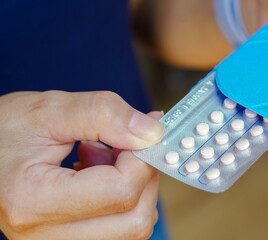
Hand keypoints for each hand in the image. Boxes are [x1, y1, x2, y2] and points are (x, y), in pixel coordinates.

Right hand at [0, 91, 163, 239]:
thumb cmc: (2, 130)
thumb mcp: (49, 110)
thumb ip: (104, 115)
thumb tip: (151, 132)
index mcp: (36, 200)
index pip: (121, 190)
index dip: (143, 158)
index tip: (144, 133)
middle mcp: (46, 235)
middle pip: (134, 219)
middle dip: (144, 176)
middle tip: (127, 145)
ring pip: (131, 228)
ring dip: (132, 188)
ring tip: (103, 157)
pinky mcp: (66, 239)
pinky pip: (116, 229)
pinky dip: (121, 199)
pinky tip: (97, 173)